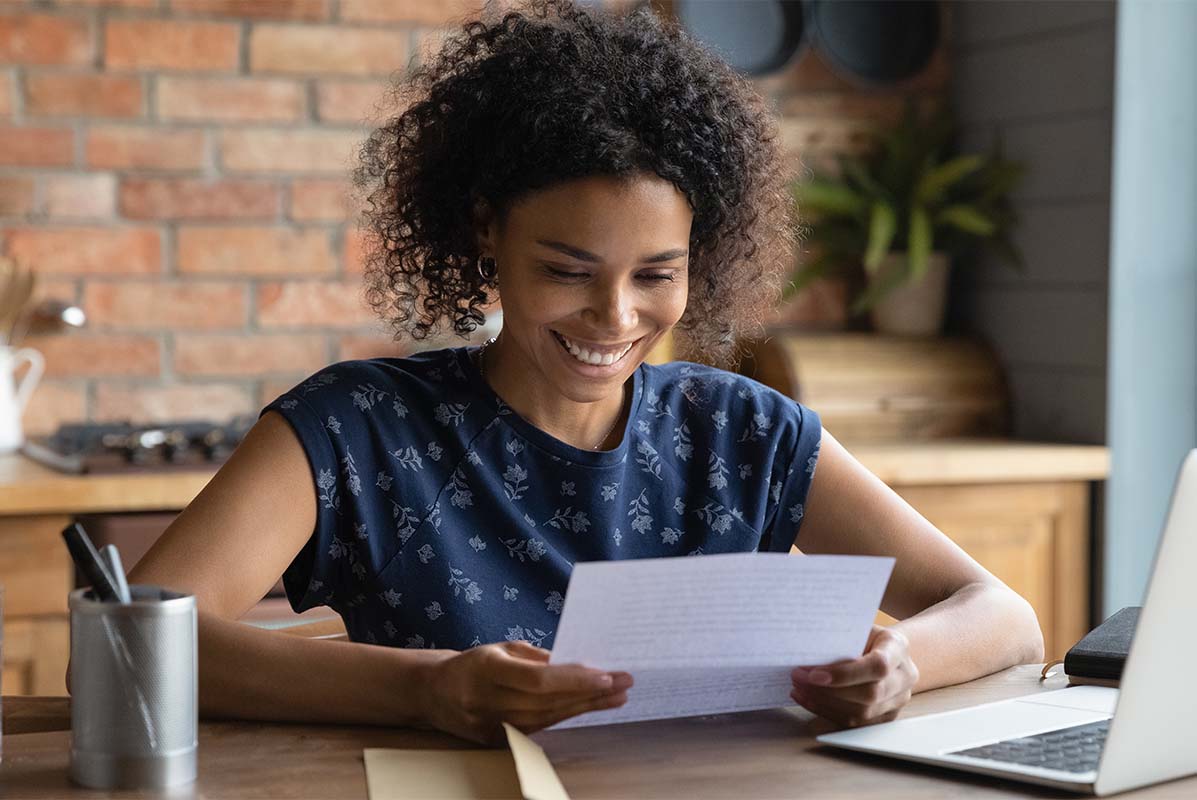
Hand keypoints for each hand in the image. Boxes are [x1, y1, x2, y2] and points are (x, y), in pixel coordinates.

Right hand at [419, 640, 632, 743]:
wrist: (432, 693)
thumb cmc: (473, 664)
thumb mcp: (501, 649)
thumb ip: (537, 658)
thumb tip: (577, 663)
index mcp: (486, 669)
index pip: (538, 680)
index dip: (574, 679)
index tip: (606, 675)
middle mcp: (488, 701)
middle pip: (548, 701)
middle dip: (591, 693)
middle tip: (625, 682)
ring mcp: (491, 726)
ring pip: (548, 717)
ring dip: (586, 707)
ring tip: (617, 696)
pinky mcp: (496, 741)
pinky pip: (540, 727)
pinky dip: (567, 715)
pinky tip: (590, 707)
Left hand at [790, 625, 918, 727]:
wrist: (886, 649)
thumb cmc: (866, 635)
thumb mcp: (857, 627)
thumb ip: (840, 638)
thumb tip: (805, 650)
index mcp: (898, 648)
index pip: (877, 666)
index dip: (845, 674)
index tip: (814, 674)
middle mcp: (904, 676)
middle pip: (870, 694)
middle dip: (828, 691)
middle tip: (798, 678)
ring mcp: (898, 700)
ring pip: (862, 713)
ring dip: (824, 703)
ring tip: (799, 688)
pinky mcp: (885, 717)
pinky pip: (855, 722)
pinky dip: (827, 711)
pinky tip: (808, 699)